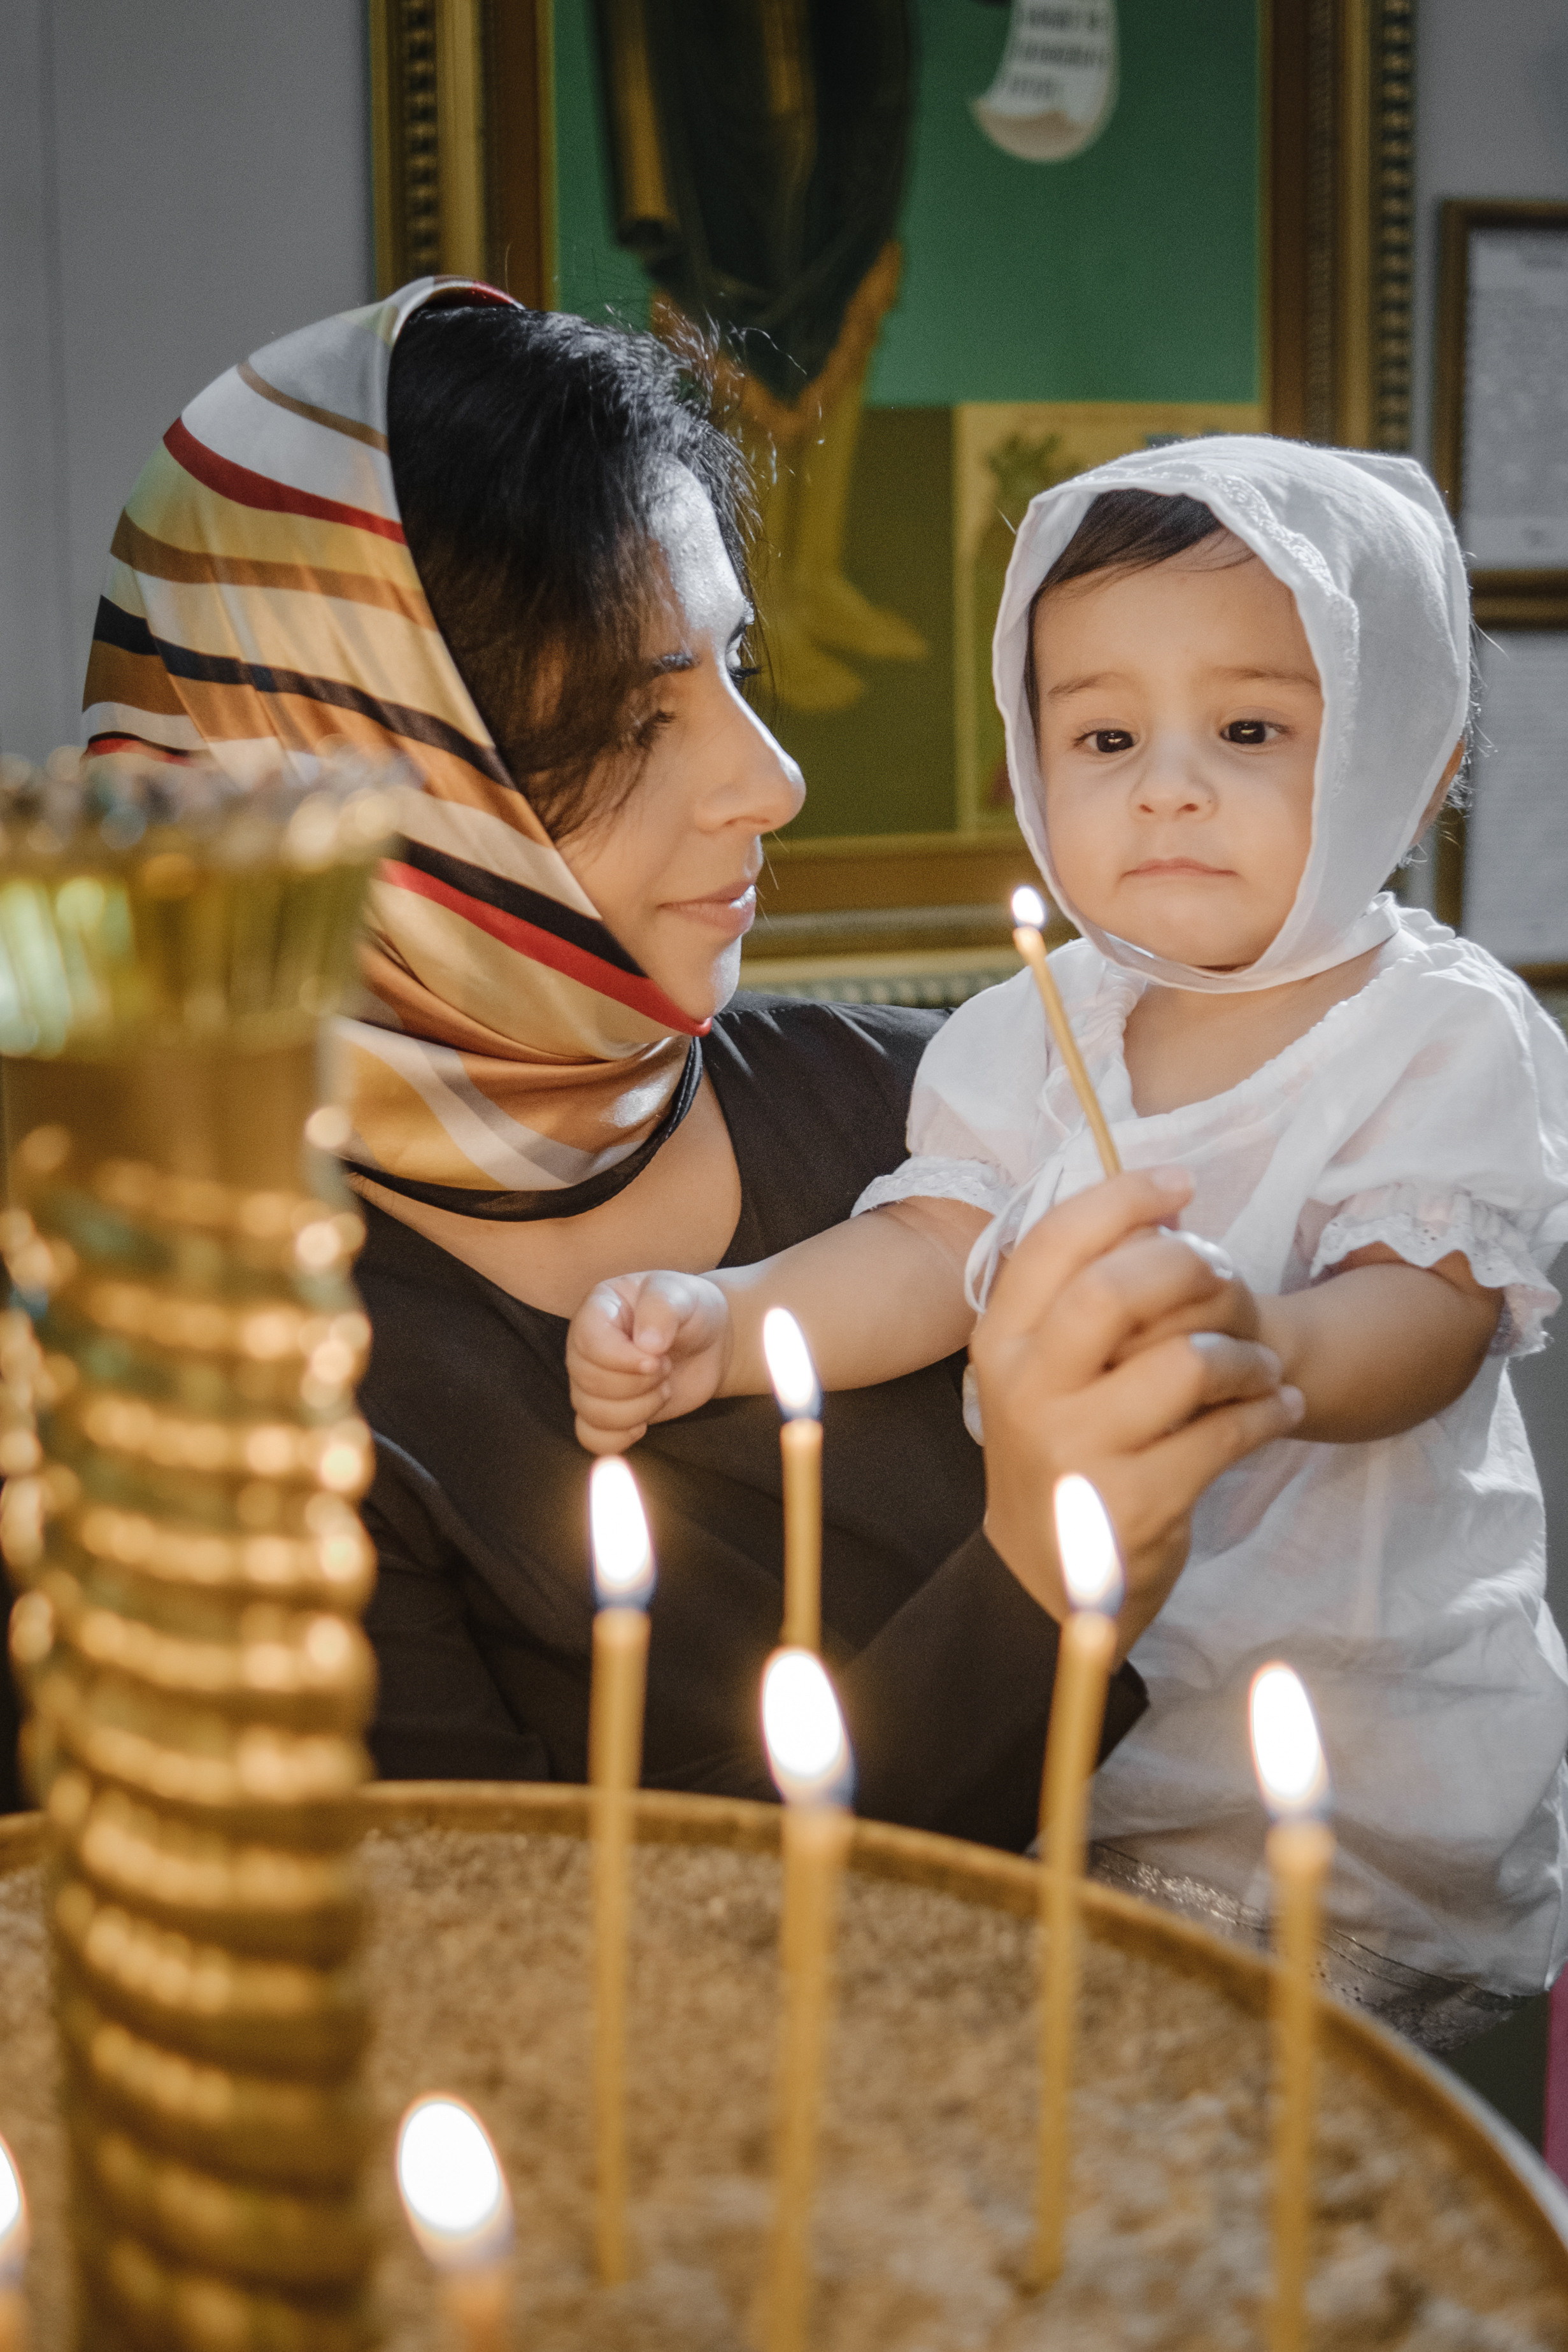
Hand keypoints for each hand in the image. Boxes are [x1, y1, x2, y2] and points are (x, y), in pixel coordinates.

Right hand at [566, 1271, 732, 1454]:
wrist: (708, 1342)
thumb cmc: (690, 1311)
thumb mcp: (682, 1295)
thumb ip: (661, 1309)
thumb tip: (647, 1345)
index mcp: (598, 1310)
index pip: (589, 1341)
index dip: (622, 1359)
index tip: (658, 1359)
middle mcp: (586, 1347)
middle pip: (588, 1381)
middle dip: (638, 1384)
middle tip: (667, 1367)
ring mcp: (593, 1381)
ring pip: (592, 1413)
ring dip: (638, 1409)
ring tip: (663, 1387)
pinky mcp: (605, 1411)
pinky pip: (592, 1437)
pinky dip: (620, 1437)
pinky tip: (644, 1421)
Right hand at [970, 1169, 1303, 1656]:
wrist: (1043, 1581)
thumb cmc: (1062, 1450)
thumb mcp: (1041, 1375)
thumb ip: (1080, 1301)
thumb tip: (1165, 1211)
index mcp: (1001, 1344)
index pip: (1053, 1242)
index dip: (1122, 1198)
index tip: (1181, 1183)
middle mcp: (1027, 1391)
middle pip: (1115, 1291)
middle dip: (1190, 1268)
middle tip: (1228, 1277)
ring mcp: (1077, 1450)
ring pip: (1185, 1364)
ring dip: (1245, 1358)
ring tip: (1262, 1370)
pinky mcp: (1134, 1503)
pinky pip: (1226, 1434)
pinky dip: (1269, 1413)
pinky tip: (1279, 1409)